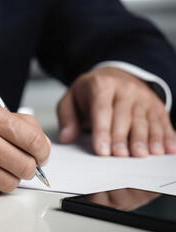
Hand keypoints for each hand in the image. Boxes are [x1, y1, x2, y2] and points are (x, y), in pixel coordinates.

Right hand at [0, 100, 50, 196]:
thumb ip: (13, 122)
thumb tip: (41, 144)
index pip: (32, 137)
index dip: (43, 149)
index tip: (41, 153)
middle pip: (27, 164)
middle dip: (31, 166)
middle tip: (25, 163)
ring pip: (13, 182)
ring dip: (11, 176)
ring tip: (0, 166)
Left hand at [58, 67, 175, 156]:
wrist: (114, 75)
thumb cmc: (91, 92)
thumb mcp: (71, 98)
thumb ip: (66, 117)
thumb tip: (66, 137)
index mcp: (102, 85)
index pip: (102, 110)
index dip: (102, 131)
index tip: (102, 150)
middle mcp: (125, 89)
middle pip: (124, 117)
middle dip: (122, 138)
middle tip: (120, 156)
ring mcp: (143, 97)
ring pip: (145, 121)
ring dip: (146, 139)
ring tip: (144, 155)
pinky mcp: (156, 106)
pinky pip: (162, 122)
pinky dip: (166, 137)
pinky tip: (167, 149)